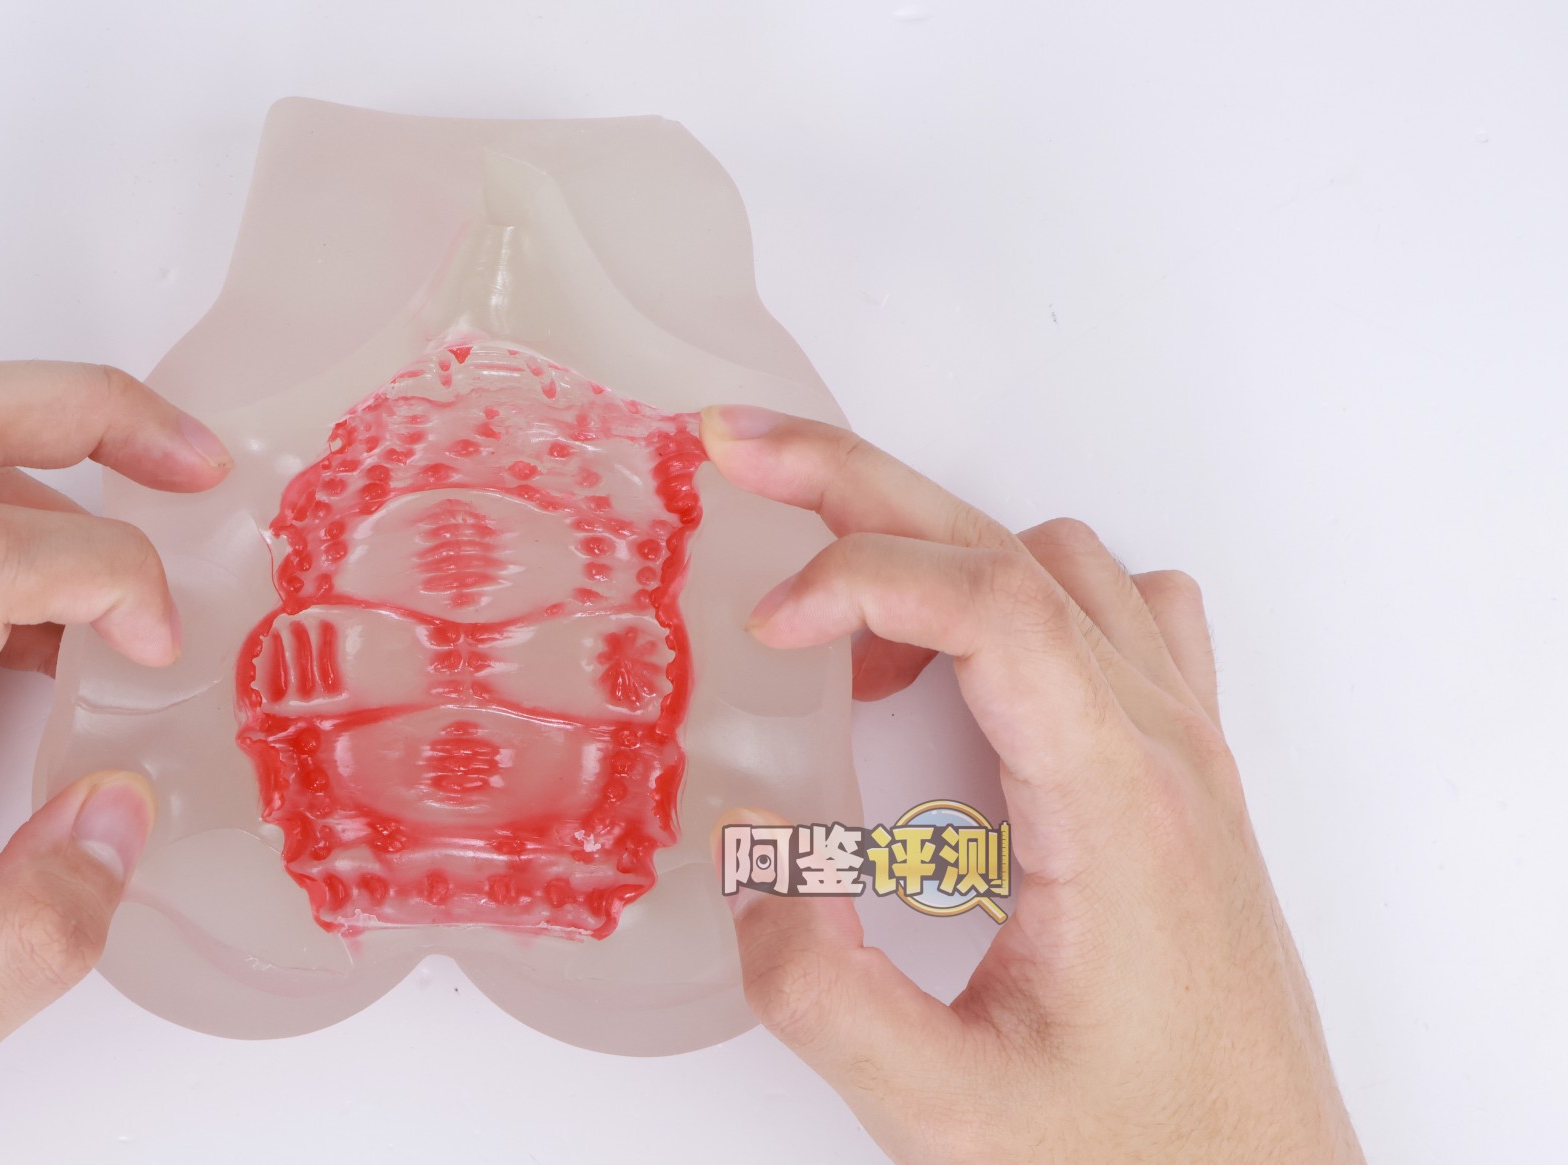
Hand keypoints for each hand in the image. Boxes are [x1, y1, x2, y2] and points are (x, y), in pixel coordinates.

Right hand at [700, 405, 1362, 1163]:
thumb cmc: (1134, 1155)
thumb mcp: (944, 1107)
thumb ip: (818, 990)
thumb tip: (749, 856)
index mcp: (1119, 805)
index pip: (993, 603)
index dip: (860, 580)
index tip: (769, 630)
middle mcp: (1166, 751)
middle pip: (1012, 546)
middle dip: (859, 486)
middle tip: (739, 454)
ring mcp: (1185, 754)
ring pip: (1061, 565)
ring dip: (934, 554)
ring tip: (825, 616)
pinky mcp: (1181, 778)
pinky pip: (1119, 619)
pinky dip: (1016, 600)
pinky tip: (951, 671)